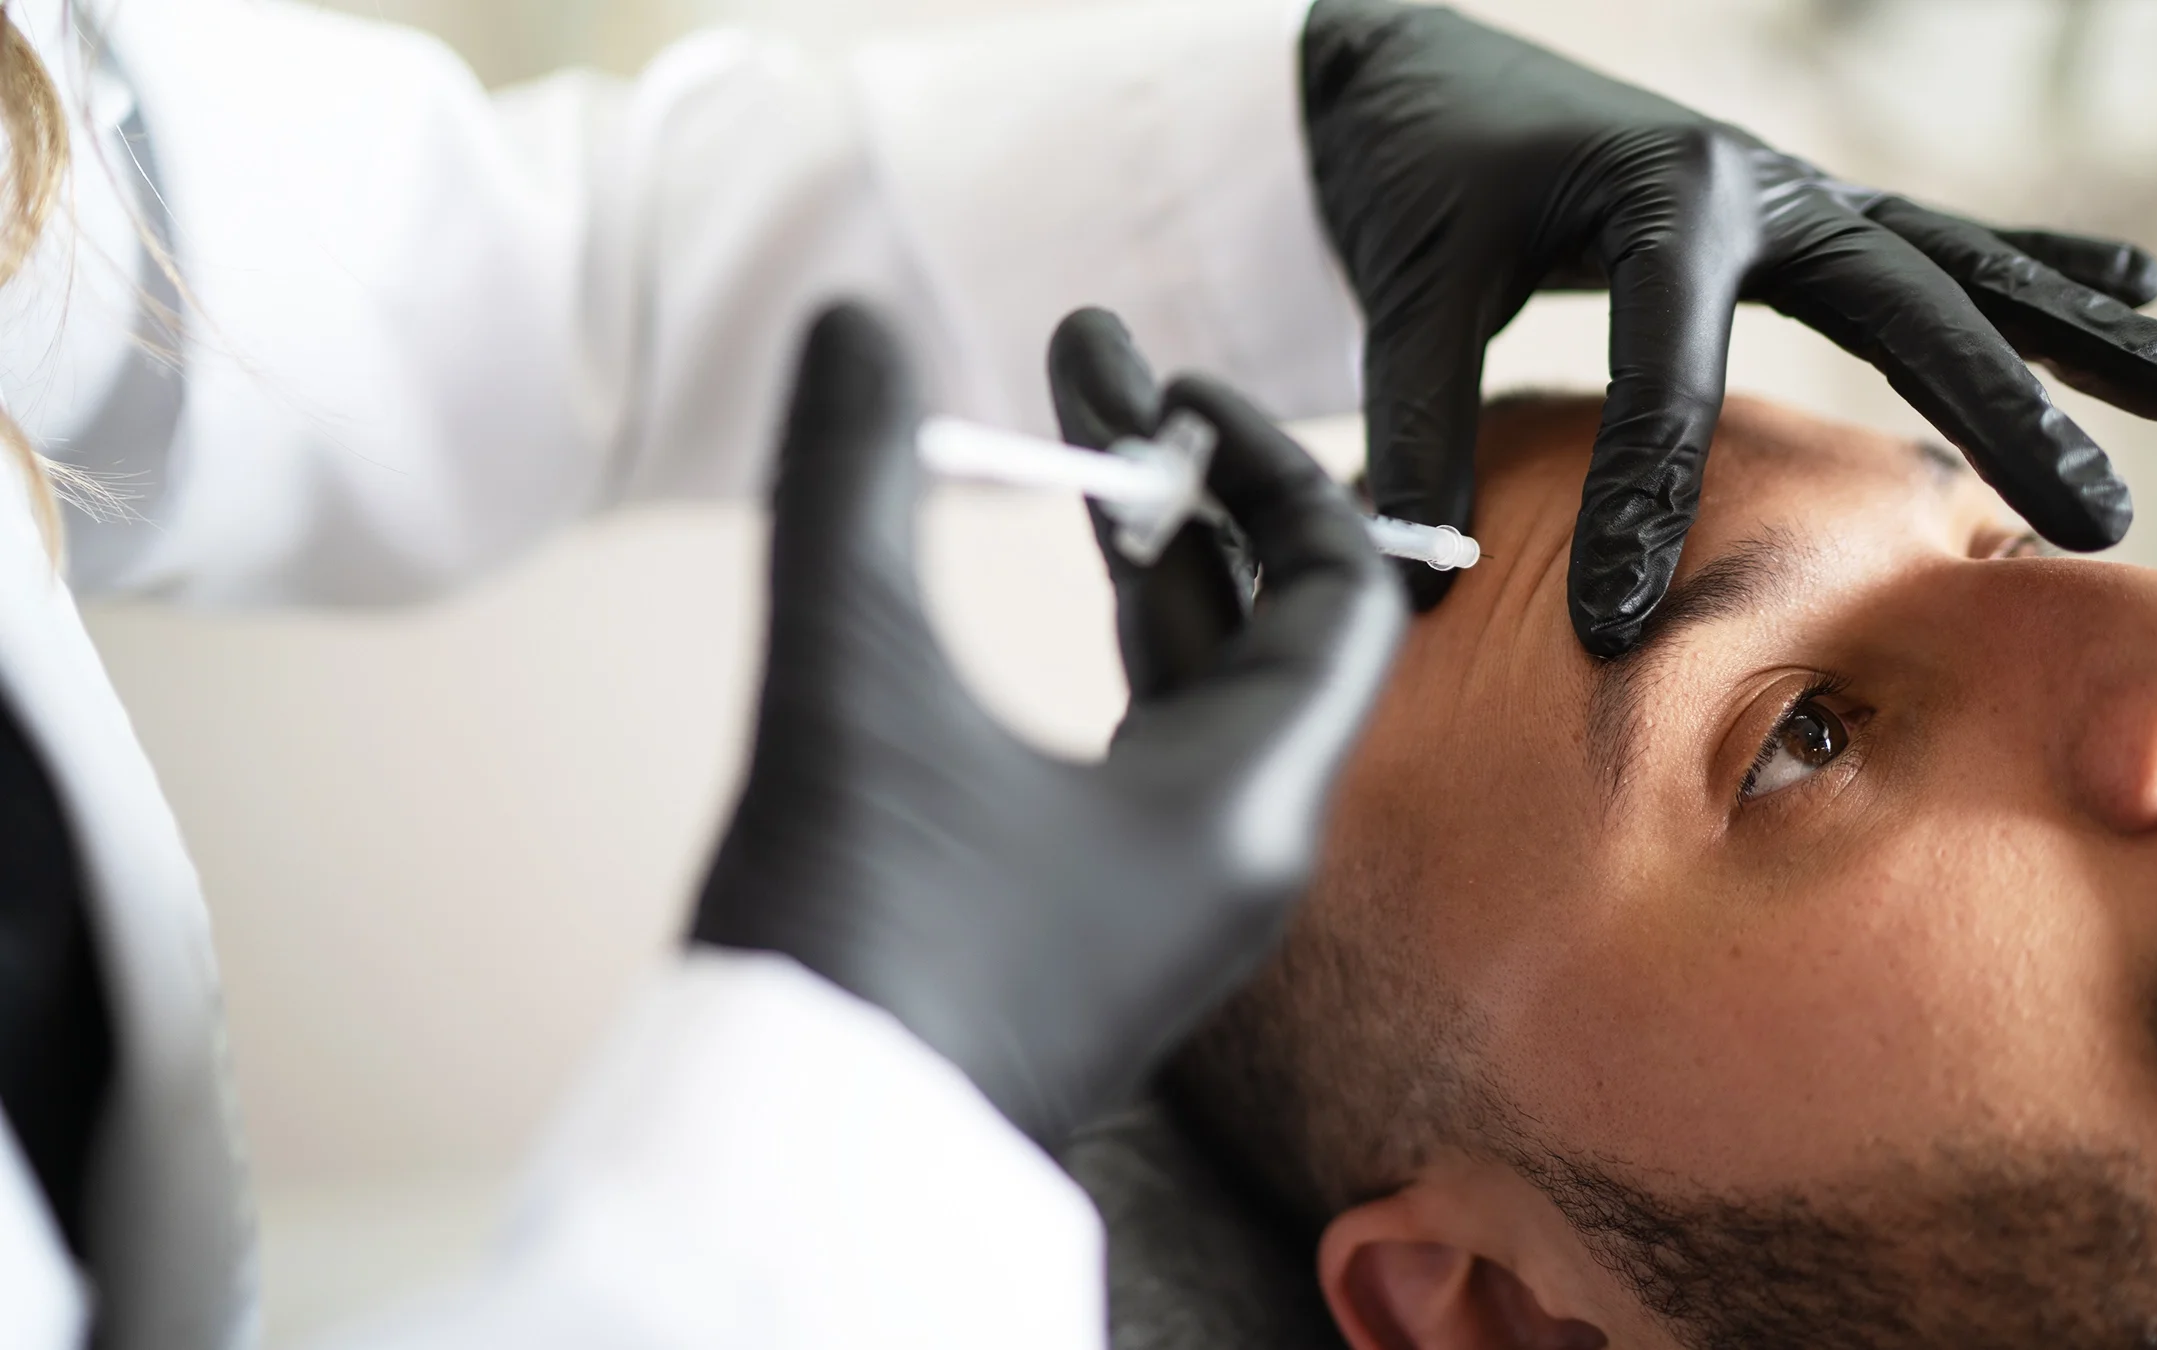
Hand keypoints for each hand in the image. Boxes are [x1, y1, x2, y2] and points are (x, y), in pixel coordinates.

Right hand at [689, 304, 1404, 1151]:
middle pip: (1270, 626)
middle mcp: (1243, 853)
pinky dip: (1107, 649)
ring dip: (1140, 564)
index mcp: (1250, 807)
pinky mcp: (1106, 918)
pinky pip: (1145, 747)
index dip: (1266, 465)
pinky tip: (1032, 585)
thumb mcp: (850, 685)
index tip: (1162, 389)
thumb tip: (850, 320)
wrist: (798, 1158)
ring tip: (1069, 448)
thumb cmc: (850, 944)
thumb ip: (850, 486)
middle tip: (1092, 374)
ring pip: (1199, 687)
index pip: (1345, 591)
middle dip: (1184, 490)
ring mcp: (1179, 894)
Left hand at [1303, 0, 2156, 654]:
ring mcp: (1790, 188)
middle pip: (1901, 302)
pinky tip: (2134, 285)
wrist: (1416, 70)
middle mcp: (1755, 182)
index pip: (1666, 371)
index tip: (1616, 625)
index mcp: (1656, 198)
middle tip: (2091, 517)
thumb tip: (1417, 581)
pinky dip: (2030, 262)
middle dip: (2001, 406)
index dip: (1638, 501)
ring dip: (2069, 332)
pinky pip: (1932, 237)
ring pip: (1955, 263)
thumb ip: (1416, 429)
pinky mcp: (1793, 202)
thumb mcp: (1404, 293)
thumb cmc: (1414, 180)